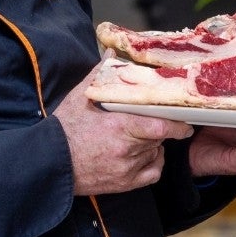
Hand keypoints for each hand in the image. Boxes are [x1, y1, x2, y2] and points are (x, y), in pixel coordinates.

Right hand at [53, 66, 194, 196]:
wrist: (50, 163)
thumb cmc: (65, 130)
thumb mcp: (80, 98)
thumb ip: (99, 75)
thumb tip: (110, 52)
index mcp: (119, 126)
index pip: (161, 126)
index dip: (177, 124)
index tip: (185, 120)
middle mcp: (127, 150)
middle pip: (158, 137)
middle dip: (158, 127)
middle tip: (150, 120)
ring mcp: (127, 169)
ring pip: (156, 152)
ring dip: (153, 143)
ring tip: (138, 135)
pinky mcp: (125, 184)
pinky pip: (153, 172)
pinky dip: (154, 161)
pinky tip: (145, 153)